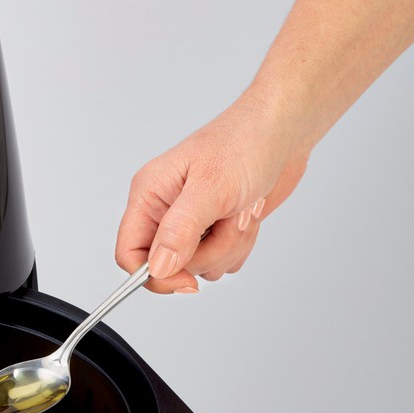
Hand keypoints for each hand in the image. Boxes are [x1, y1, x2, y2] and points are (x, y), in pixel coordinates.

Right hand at [115, 95, 310, 292]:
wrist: (284, 132)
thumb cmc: (246, 142)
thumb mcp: (211, 187)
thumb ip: (180, 230)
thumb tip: (157, 269)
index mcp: (149, 195)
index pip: (129, 253)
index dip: (153, 275)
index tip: (184, 281)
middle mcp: (165, 211)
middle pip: (170, 266)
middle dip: (207, 252)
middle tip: (227, 221)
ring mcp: (191, 223)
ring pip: (201, 266)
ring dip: (229, 246)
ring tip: (240, 210)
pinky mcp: (215, 230)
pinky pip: (223, 261)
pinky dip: (241, 244)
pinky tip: (247, 214)